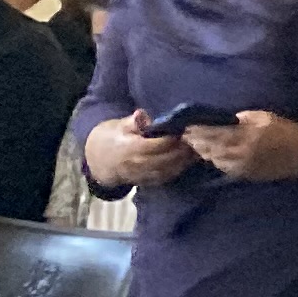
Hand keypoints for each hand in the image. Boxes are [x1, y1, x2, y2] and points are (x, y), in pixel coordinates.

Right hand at [81, 109, 197, 190]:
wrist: (100, 161)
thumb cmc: (112, 138)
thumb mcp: (119, 126)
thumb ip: (133, 121)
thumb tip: (142, 114)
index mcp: (131, 149)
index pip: (158, 145)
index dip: (173, 138)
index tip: (185, 128)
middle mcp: (138, 164)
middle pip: (167, 159)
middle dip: (183, 150)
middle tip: (197, 138)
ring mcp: (142, 175)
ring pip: (169, 170)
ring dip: (184, 161)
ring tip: (197, 148)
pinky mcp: (146, 182)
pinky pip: (166, 177)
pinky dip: (178, 169)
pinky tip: (188, 160)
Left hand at [187, 109, 297, 181]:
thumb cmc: (286, 132)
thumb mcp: (266, 117)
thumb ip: (244, 118)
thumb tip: (225, 120)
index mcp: (247, 137)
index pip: (215, 134)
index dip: (200, 131)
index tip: (188, 126)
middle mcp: (242, 154)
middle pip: (211, 149)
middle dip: (197, 142)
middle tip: (186, 135)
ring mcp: (243, 167)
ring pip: (215, 160)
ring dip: (203, 152)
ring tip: (194, 145)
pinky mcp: (246, 175)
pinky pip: (224, 168)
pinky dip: (215, 160)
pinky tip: (210, 155)